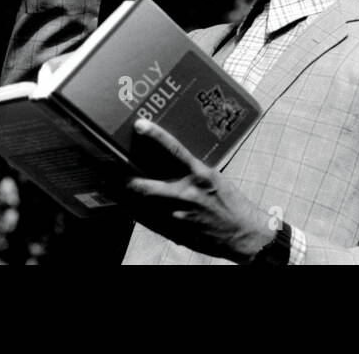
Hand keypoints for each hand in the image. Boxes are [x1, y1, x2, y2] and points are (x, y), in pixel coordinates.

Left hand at [120, 119, 274, 263]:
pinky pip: (151, 221)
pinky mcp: (175, 231)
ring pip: (144, 205)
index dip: (156, 135)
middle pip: (145, 185)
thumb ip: (192, 172)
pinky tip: (138, 209)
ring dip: (131, 197)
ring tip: (119, 188)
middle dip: (128, 179)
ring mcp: (178, 214)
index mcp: (200, 174)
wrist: (242, 232)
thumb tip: (172, 163)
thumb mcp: (213, 179)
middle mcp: (186, 193)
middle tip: (116, 171)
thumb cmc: (230, 203)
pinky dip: (143, 213)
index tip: (140, 125)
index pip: (174, 150)